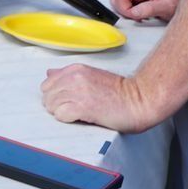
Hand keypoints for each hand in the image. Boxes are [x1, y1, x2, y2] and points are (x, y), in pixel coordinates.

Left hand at [40, 65, 156, 132]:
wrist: (140, 100)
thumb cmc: (120, 92)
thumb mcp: (91, 75)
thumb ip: (68, 75)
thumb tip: (50, 74)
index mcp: (75, 69)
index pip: (47, 84)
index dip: (56, 96)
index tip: (69, 100)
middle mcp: (74, 78)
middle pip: (47, 96)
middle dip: (57, 105)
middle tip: (75, 109)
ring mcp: (77, 91)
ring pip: (51, 106)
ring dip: (63, 113)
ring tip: (80, 113)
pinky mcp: (82, 106)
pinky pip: (60, 115)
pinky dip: (68, 119)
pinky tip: (82, 118)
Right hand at [113, 0, 183, 21]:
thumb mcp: (167, 5)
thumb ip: (149, 8)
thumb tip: (133, 12)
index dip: (124, 9)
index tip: (134, 16)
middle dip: (124, 11)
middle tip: (137, 17)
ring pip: (119, 3)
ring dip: (127, 13)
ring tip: (141, 16)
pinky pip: (126, 6)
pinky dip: (131, 13)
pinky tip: (141, 15)